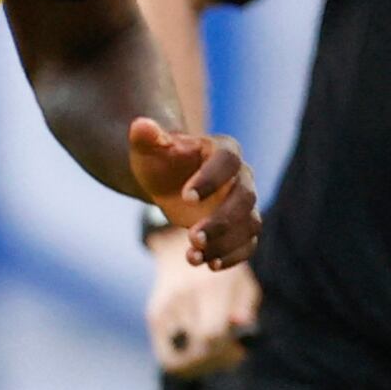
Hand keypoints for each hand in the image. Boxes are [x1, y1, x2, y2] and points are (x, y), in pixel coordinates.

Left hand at [127, 116, 257, 266]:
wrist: (169, 181)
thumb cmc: (162, 161)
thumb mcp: (150, 149)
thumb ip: (147, 137)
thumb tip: (141, 124)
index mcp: (223, 150)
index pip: (228, 161)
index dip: (211, 178)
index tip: (185, 197)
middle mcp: (241, 176)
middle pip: (244, 198)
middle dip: (221, 220)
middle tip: (192, 237)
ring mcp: (244, 203)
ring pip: (249, 224)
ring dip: (225, 243)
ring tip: (192, 256)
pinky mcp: (241, 227)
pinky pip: (248, 244)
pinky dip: (232, 256)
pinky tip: (207, 264)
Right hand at [148, 228, 260, 376]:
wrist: (182, 245)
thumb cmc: (222, 269)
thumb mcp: (243, 283)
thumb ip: (246, 307)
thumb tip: (241, 326)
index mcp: (208, 287)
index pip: (210, 334)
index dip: (226, 350)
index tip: (238, 348)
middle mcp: (182, 298)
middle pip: (196, 349)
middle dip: (217, 360)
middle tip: (231, 354)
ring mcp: (164, 309)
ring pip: (178, 361)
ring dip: (200, 367)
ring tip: (215, 357)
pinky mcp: (153, 316)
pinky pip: (167, 357)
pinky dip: (185, 364)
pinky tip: (199, 358)